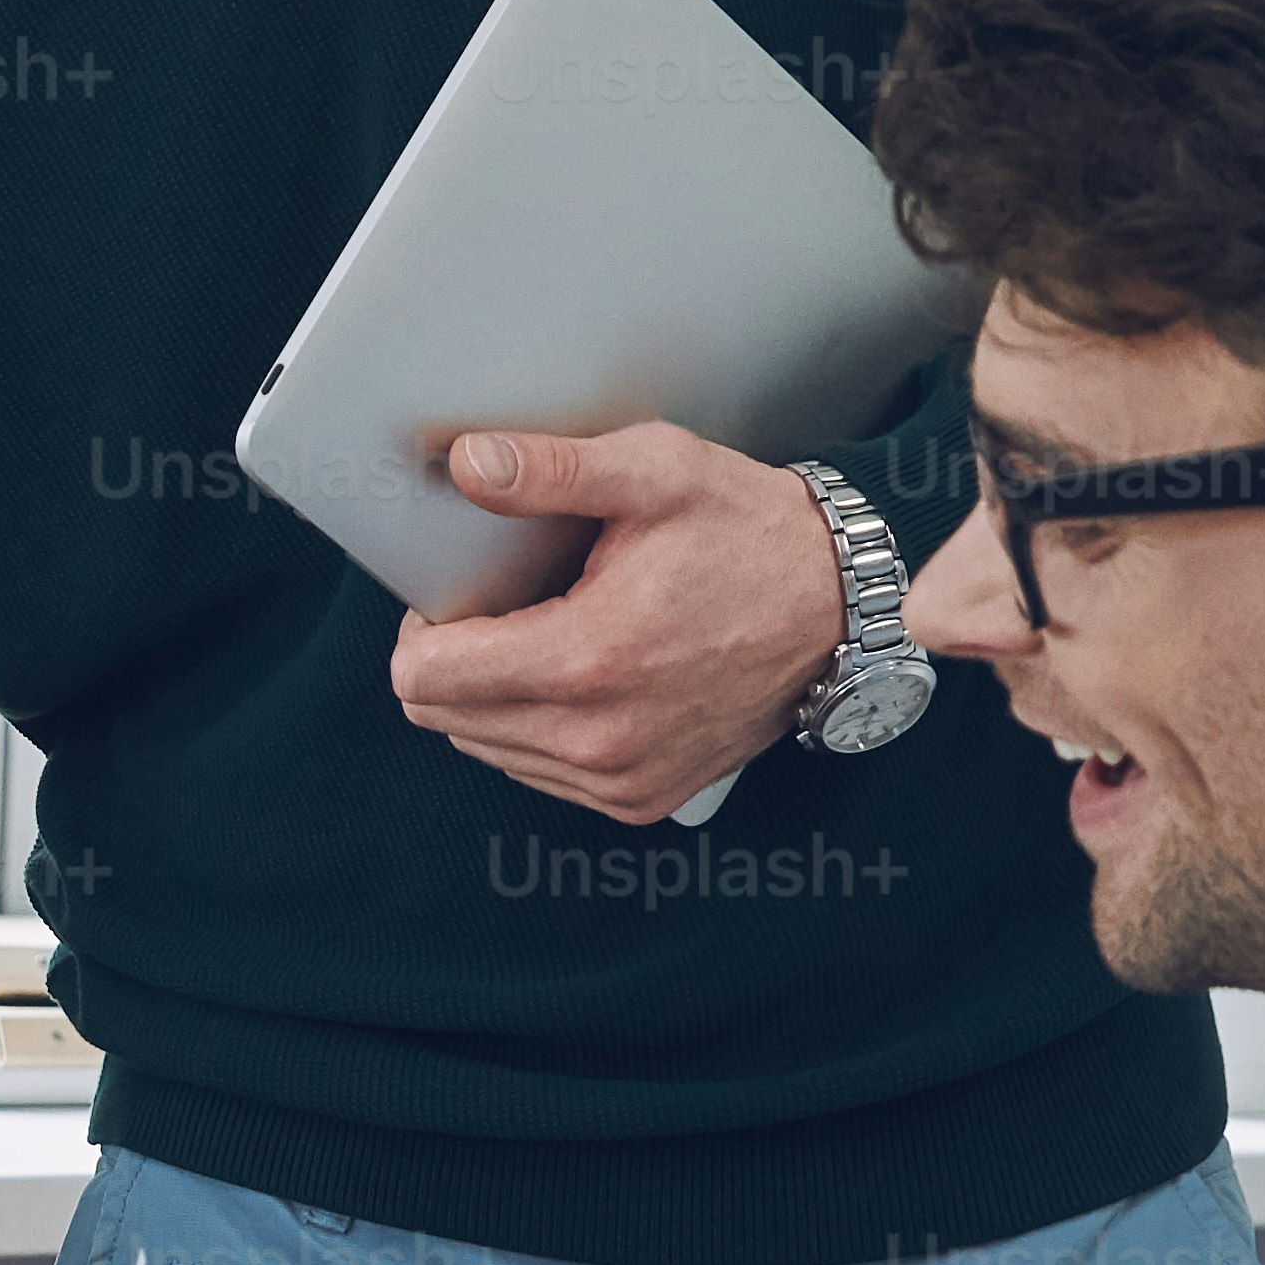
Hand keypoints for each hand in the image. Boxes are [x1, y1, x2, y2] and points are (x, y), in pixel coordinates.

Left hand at [377, 421, 843, 821]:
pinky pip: (539, 773)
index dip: (422, 630)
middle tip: (505, 608)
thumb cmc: (746, 530)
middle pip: (442, 719)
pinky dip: (537, 730)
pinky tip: (582, 678)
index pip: (423, 680)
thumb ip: (551, 470)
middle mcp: (597, 740)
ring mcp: (620, 780)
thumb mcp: (653, 472)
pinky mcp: (641, 799)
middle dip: (452, 662)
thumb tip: (465, 465)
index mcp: (584, 661)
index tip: (458, 594)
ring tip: (552, 636)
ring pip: (485, 749)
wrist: (842, 605)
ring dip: (493, 698)